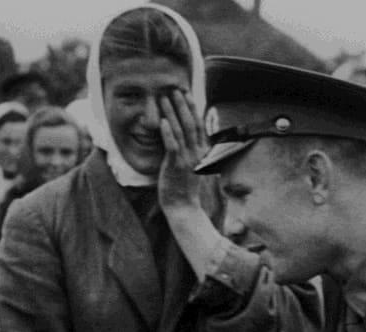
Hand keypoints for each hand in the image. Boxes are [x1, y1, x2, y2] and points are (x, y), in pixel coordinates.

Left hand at [157, 89, 208, 211]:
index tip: (186, 93)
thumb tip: (189, 138)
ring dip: (172, 112)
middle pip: (191, 122)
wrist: (184, 208)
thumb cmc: (185, 188)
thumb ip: (193, 151)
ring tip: (164, 98)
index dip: (193, 107)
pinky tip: (163, 120)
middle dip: (183, 104)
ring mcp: (187, 158)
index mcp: (202, 151)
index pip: (199, 124)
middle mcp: (197, 152)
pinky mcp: (176, 165)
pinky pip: (172, 145)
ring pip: (181, 130)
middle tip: (175, 89)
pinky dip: (168, 132)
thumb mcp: (193, 166)